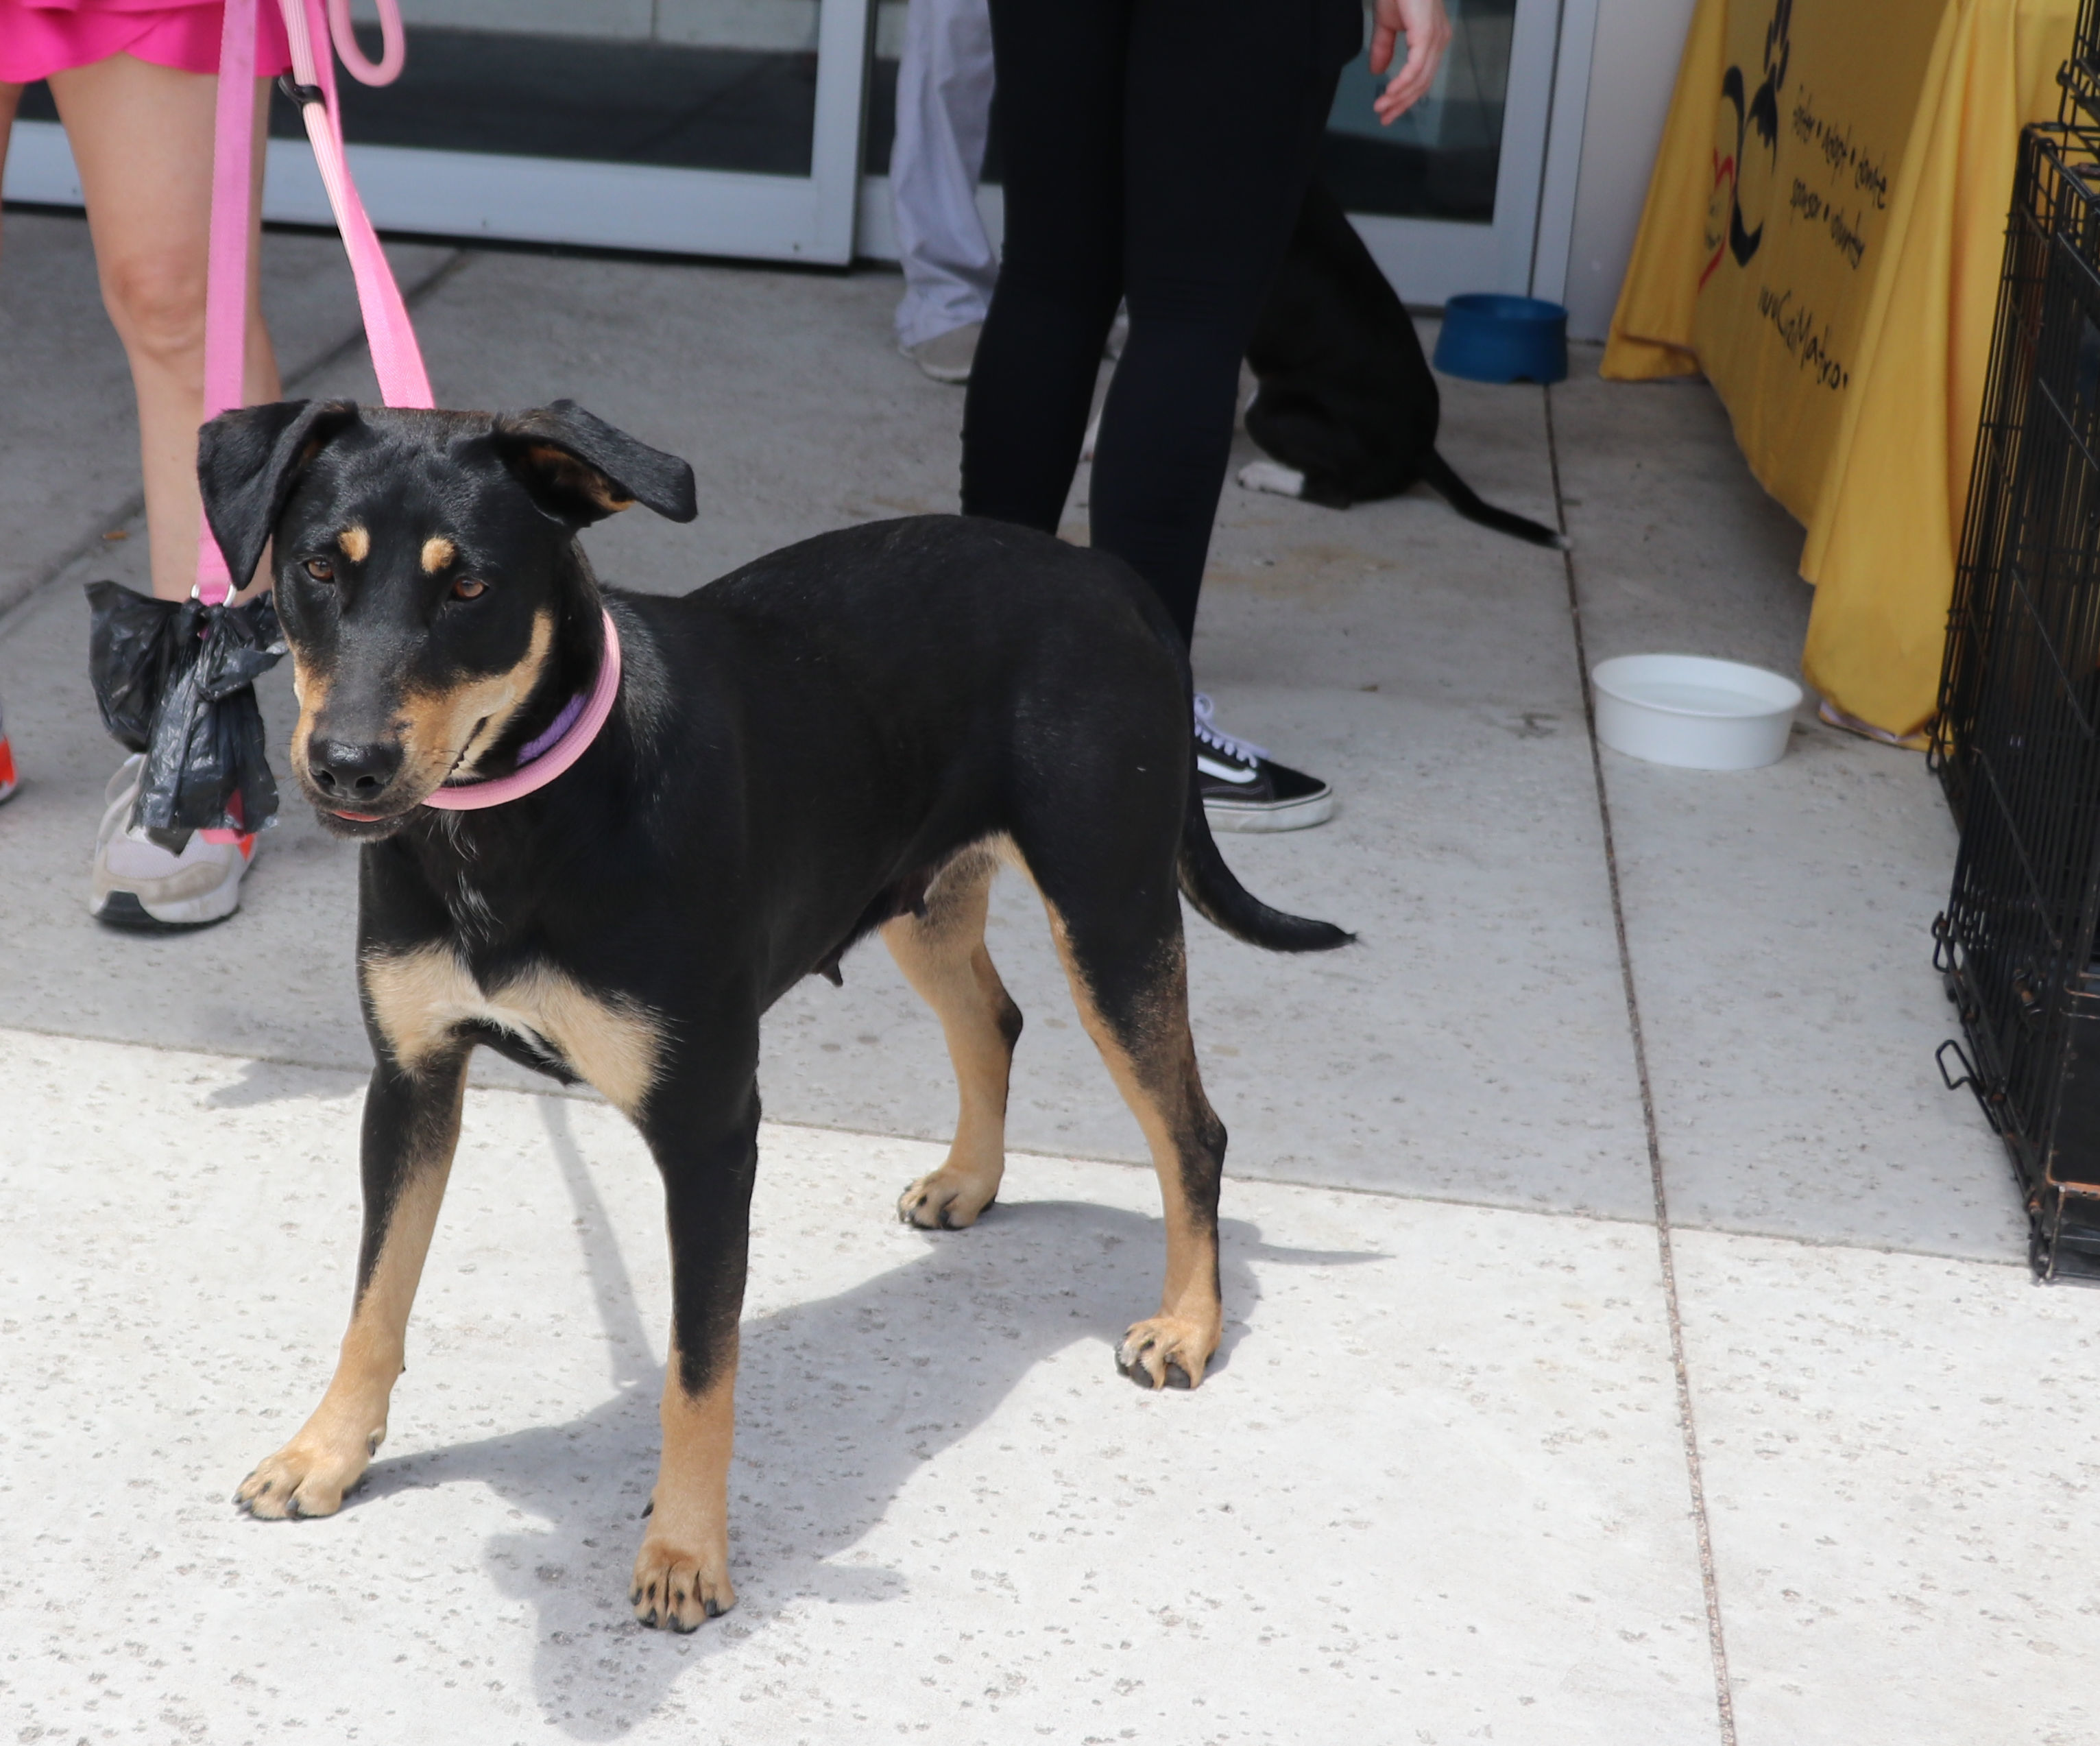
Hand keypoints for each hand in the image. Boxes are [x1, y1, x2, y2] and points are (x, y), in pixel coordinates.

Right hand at [1369, 0, 1451, 124]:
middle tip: (1385, 117)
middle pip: (1423, 83)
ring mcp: (1436, 37)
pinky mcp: (1427, 34)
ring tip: (1382, 107)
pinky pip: (1416, 68)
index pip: (1422, 77)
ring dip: (1399, 97)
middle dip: (1402, 104)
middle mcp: (1439, 40)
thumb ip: (1383, 48)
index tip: (1388, 111)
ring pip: (1420, 79)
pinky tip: (1390, 92)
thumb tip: (1377, 70)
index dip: (1405, 97)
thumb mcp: (1386, 23)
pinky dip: (1402, 83)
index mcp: (1432, 38)